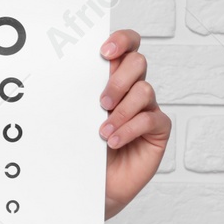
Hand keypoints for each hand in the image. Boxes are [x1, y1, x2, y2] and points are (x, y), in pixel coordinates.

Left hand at [97, 29, 169, 220]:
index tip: (104, 52)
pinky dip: (130, 129)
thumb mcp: (78, 115)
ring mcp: (147, 108)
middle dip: (118, 80)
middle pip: (138, 62)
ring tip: (102, 130)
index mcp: (113, 77)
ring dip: (121, 110)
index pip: (127, 45)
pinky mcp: (157, 130)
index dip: (121, 40)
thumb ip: (82, 92)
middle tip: (101, 102)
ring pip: (144, 90)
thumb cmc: (83, 146)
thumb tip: (65, 71)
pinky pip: (151, 119)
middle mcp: (132, 89)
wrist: (93, 183)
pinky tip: (113, 141)